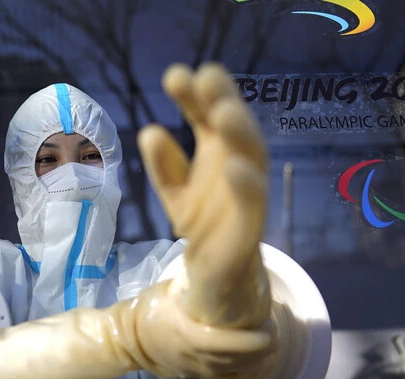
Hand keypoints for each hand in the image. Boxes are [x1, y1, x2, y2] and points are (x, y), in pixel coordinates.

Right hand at [117, 280, 277, 378]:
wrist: (128, 339)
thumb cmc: (148, 309)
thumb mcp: (168, 290)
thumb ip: (194, 281)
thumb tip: (223, 260)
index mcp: (186, 335)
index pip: (223, 344)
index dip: (250, 340)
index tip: (268, 324)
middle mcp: (195, 356)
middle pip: (236, 359)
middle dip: (262, 347)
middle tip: (275, 328)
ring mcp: (197, 369)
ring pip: (235, 371)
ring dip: (259, 360)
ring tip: (272, 343)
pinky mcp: (198, 376)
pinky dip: (248, 376)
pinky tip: (261, 365)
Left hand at [137, 63, 269, 328]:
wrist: (218, 277)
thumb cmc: (202, 224)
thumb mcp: (175, 192)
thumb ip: (164, 166)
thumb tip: (151, 132)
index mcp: (217, 152)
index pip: (208, 116)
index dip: (195, 95)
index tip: (177, 76)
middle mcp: (237, 166)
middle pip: (235, 128)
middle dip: (223, 101)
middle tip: (208, 76)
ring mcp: (247, 196)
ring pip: (252, 158)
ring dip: (240, 134)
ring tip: (223, 111)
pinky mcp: (250, 229)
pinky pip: (253, 204)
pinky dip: (247, 185)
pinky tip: (235, 166)